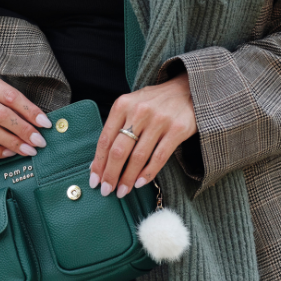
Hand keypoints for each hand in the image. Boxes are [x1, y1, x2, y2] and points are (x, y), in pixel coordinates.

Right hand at [0, 72, 52, 158]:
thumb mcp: (1, 96)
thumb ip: (19, 105)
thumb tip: (43, 123)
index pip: (10, 96)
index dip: (30, 111)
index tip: (46, 124)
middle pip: (1, 114)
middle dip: (24, 130)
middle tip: (39, 141)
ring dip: (13, 143)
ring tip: (29, 150)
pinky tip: (10, 153)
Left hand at [89, 73, 196, 197]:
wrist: (187, 89)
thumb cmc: (154, 102)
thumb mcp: (132, 105)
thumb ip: (117, 127)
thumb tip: (99, 161)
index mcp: (123, 104)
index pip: (105, 139)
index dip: (98, 162)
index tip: (94, 180)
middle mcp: (139, 111)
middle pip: (119, 150)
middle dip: (110, 174)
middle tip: (106, 191)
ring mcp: (159, 120)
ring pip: (138, 157)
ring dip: (128, 178)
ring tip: (122, 191)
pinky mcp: (177, 129)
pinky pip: (159, 157)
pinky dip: (148, 173)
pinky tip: (140, 183)